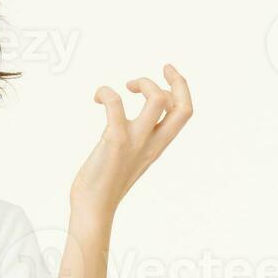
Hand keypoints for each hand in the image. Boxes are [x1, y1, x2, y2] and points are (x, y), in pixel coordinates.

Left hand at [71, 64, 192, 222]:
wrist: (92, 208)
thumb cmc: (103, 184)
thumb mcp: (127, 157)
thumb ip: (133, 141)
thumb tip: (121, 126)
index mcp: (157, 146)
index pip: (185, 113)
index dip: (182, 88)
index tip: (168, 74)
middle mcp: (151, 143)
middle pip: (183, 108)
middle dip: (178, 81)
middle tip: (162, 69)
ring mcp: (135, 141)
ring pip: (158, 101)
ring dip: (144, 83)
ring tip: (126, 86)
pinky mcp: (115, 141)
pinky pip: (117, 106)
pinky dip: (108, 92)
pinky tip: (97, 97)